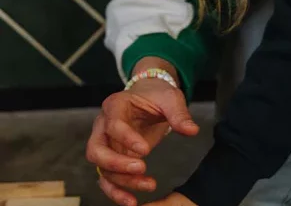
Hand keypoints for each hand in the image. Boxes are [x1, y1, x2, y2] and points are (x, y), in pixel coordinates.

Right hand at [86, 61, 199, 205]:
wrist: (149, 97)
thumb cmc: (157, 96)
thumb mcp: (170, 98)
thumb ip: (179, 114)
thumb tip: (192, 131)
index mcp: (115, 105)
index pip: (114, 125)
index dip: (127, 139)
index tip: (146, 150)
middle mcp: (102, 125)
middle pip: (96, 150)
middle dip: (116, 163)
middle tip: (141, 168)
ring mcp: (103, 143)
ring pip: (102, 168)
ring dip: (122, 181)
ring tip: (149, 185)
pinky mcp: (110, 157)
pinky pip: (106, 178)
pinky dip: (116, 191)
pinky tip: (131, 201)